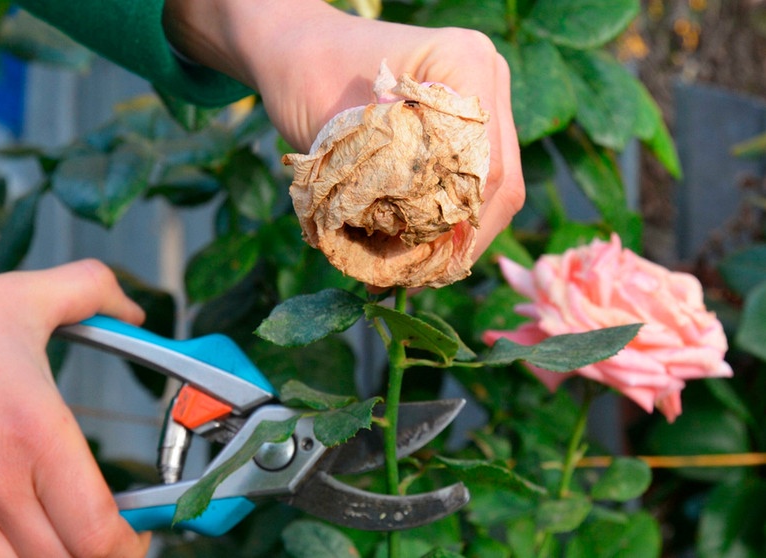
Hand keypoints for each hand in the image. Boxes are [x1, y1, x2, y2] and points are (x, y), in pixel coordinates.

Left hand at [164, 0, 523, 259]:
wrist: (291, 48)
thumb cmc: (304, 75)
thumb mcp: (339, 134)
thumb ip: (382, 186)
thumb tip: (412, 254)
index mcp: (464, 63)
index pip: (487, 164)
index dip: (460, 225)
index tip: (419, 266)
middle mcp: (486, 78)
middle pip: (499, 181)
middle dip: (459, 238)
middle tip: (415, 280)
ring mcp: (480, 99)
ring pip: (490, 189)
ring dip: (452, 234)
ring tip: (409, 273)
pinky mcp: (463, 124)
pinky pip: (468, 181)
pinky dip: (442, 218)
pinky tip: (410, 248)